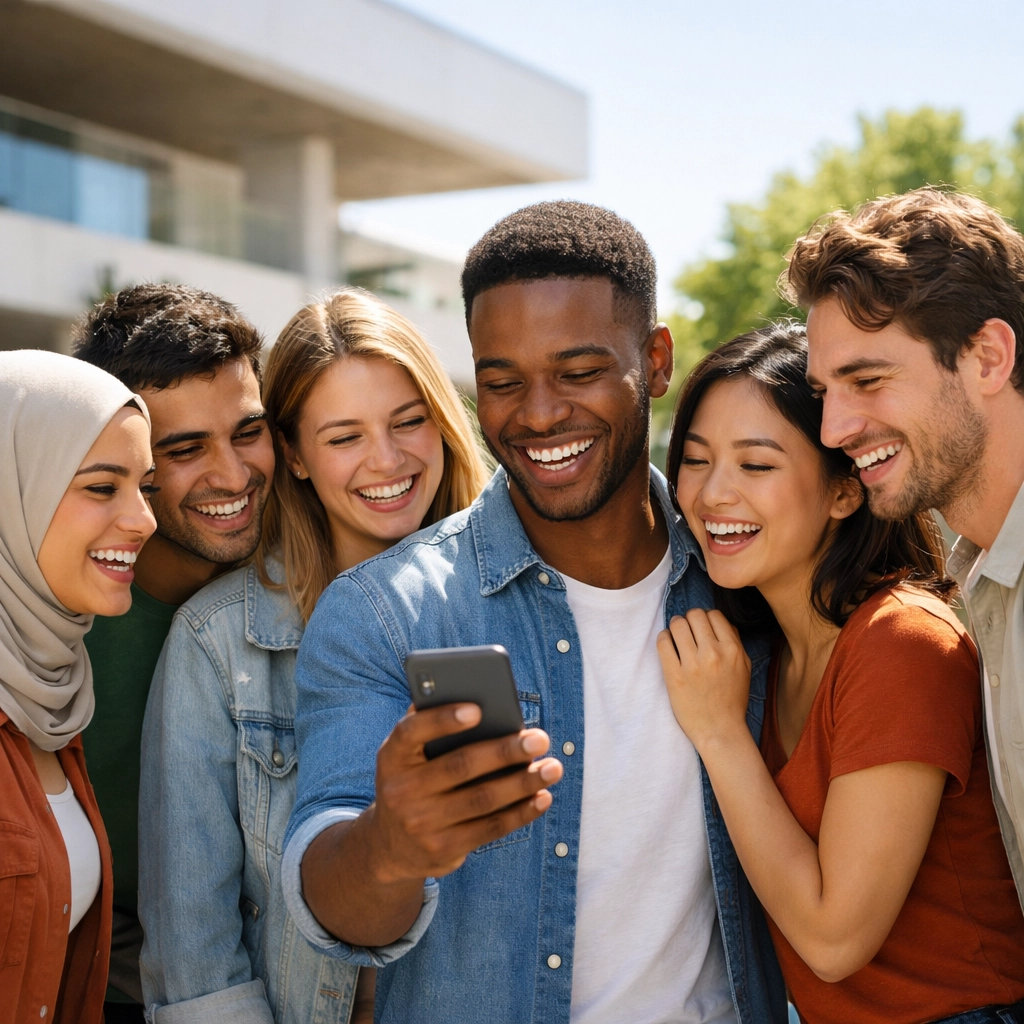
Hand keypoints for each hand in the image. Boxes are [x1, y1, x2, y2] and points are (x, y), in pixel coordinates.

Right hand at [367, 704, 562, 882]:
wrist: (391, 845)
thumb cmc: (413, 780)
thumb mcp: (407, 754)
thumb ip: (430, 726)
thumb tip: (475, 695)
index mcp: (391, 756)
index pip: (412, 732)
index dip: (443, 719)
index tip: (478, 709)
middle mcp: (401, 791)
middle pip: (460, 766)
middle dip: (505, 751)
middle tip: (539, 739)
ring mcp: (421, 824)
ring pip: (482, 799)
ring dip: (523, 782)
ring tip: (552, 768)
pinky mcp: (442, 849)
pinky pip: (490, 828)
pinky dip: (521, 812)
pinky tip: (542, 797)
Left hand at [657, 608, 751, 750]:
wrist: (720, 730)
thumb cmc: (732, 700)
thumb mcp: (744, 668)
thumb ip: (735, 643)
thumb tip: (721, 623)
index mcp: (732, 650)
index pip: (714, 615)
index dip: (705, 618)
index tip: (700, 626)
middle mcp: (713, 653)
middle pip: (694, 615)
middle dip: (689, 619)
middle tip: (686, 629)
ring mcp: (692, 664)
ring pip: (677, 625)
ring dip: (674, 626)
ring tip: (674, 635)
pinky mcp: (674, 675)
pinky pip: (663, 642)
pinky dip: (663, 638)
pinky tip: (666, 644)